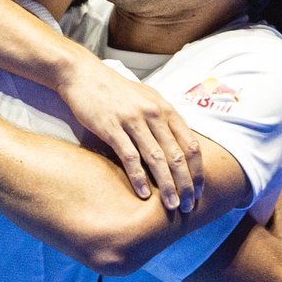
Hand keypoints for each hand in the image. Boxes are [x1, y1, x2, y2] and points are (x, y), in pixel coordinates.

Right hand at [56, 50, 203, 212]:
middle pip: (177, 156)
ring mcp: (132, 119)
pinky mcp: (111, 126)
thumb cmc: (115, 90)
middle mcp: (153, 113)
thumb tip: (179, 144)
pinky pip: (129, 156)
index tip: (198, 191)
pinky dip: (139, 177)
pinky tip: (143, 194)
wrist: (83, 74)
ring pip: (157, 159)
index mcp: (165, 109)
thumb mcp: (146, 98)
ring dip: (167, 186)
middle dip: (186, 185)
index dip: (197, 171)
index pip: (191, 145)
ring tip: (171, 206)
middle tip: (188, 207)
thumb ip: (163, 119)